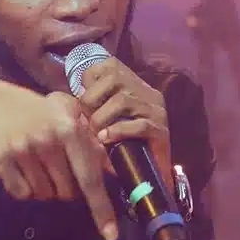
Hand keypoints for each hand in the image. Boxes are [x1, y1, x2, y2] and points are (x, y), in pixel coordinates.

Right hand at [0, 80, 121, 239]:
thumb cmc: (37, 110)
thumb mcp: (68, 114)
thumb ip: (92, 140)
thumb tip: (113, 169)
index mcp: (69, 128)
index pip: (90, 177)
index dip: (101, 208)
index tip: (111, 234)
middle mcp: (47, 140)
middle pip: (68, 192)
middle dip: (68, 188)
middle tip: (59, 170)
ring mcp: (22, 151)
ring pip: (45, 194)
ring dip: (45, 187)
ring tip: (38, 166)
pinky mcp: (0, 160)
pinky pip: (21, 193)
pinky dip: (25, 188)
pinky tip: (21, 169)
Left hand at [77, 57, 172, 197]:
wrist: (149, 173)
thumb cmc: (123, 143)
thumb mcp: (107, 117)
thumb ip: (96, 102)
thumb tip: (77, 94)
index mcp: (136, 85)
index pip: (111, 65)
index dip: (91, 79)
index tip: (84, 101)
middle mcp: (148, 92)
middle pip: (114, 78)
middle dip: (92, 99)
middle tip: (87, 120)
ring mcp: (157, 110)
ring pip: (122, 101)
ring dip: (101, 118)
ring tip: (96, 134)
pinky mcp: (161, 130)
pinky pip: (138, 125)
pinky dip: (117, 131)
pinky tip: (107, 139)